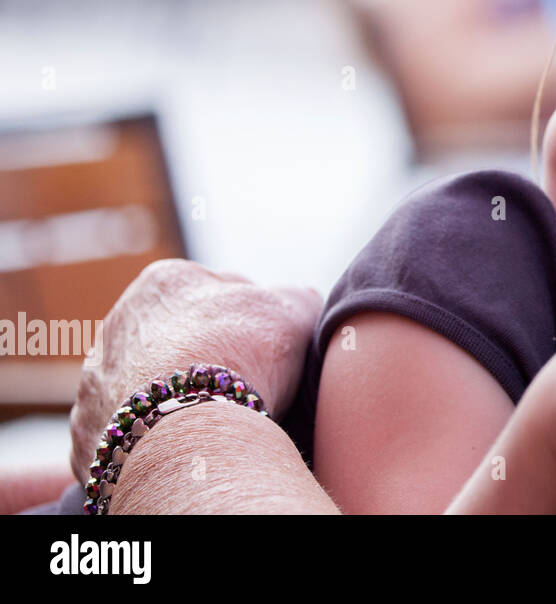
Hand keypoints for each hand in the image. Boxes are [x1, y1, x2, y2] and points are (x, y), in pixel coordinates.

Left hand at [69, 259, 319, 478]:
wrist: (188, 432)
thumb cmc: (243, 359)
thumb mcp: (293, 310)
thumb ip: (296, 297)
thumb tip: (299, 299)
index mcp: (166, 282)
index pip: (216, 290)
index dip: (250, 317)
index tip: (269, 344)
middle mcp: (120, 322)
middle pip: (176, 335)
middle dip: (206, 353)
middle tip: (243, 381)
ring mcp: (98, 378)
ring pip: (144, 381)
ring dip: (173, 393)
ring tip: (211, 418)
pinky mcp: (87, 430)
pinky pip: (127, 428)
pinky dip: (151, 434)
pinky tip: (181, 443)